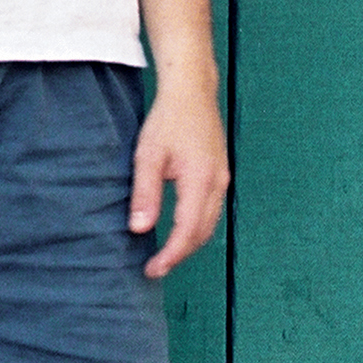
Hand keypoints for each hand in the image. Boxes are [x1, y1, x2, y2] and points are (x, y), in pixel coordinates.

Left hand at [129, 77, 228, 277]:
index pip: (187, 230)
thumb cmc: (167, 119)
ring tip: (164, 256)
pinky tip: (178, 232)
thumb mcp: (148, 155)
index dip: (171, 254)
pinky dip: (196, 227)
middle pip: (202, 232)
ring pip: (209, 224)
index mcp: (201, 180)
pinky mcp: (220, 175)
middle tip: (155, 269)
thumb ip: (145, 193)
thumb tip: (139, 229)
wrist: (191, 92)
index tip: (153, 270)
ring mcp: (222, 179)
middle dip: (179, 254)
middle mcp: (218, 183)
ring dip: (188, 243)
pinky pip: (211, 211)